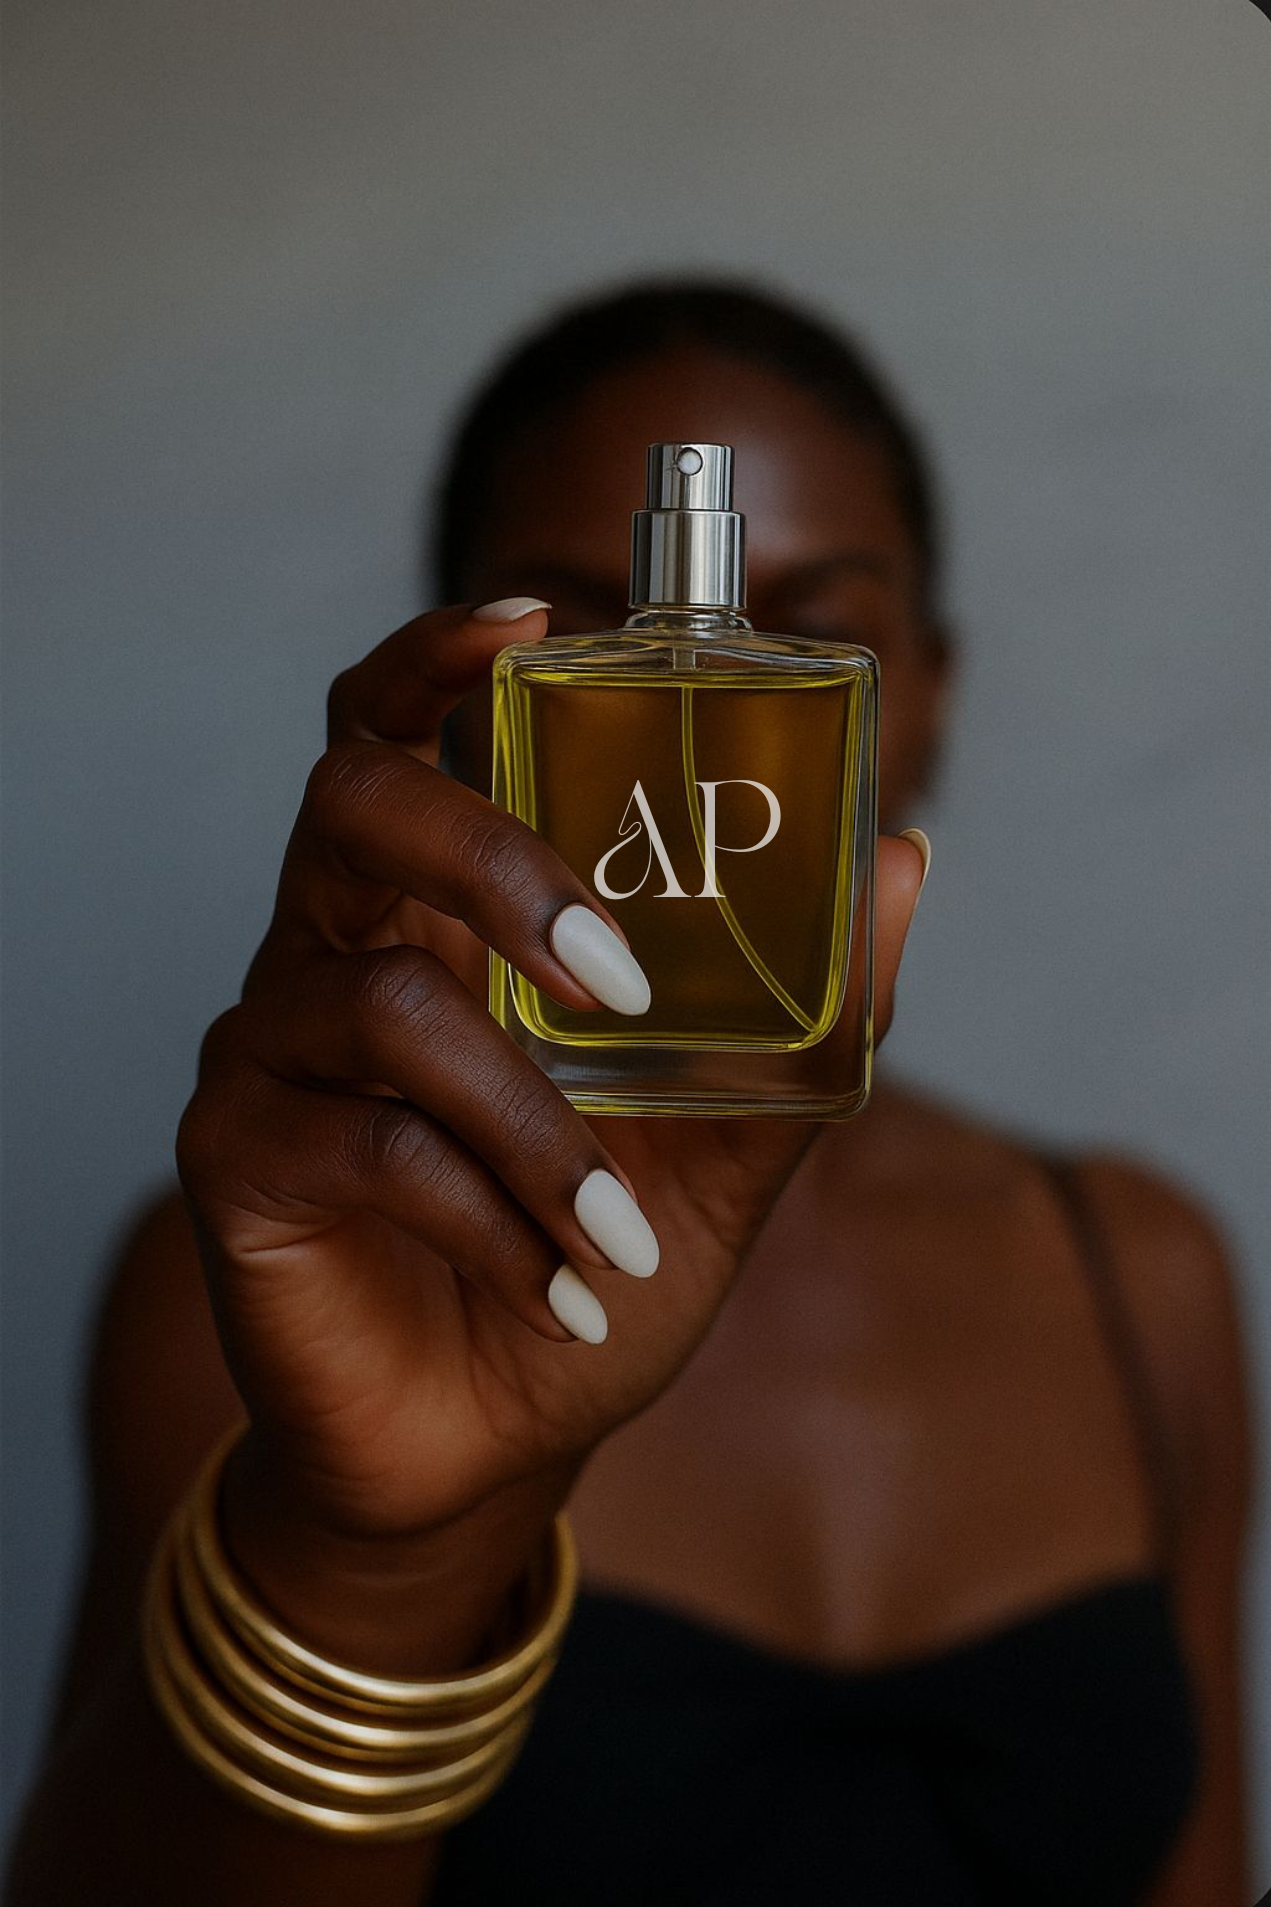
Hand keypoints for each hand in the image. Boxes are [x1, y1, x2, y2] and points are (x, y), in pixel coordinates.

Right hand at [176, 600, 925, 1551]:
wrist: (491, 1436)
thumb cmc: (592, 1261)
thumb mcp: (719, 1144)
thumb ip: (803, 1016)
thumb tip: (902, 859)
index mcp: (437, 913)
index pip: (395, 735)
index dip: (438, 657)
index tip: (534, 621)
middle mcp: (334, 949)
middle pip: (356, 803)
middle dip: (497, 861)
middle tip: (615, 979)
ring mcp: (272, 1047)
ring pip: (385, 998)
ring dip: (535, 1125)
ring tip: (622, 1230)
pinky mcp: (236, 1156)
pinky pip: (370, 1146)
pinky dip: (492, 1217)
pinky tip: (561, 1290)